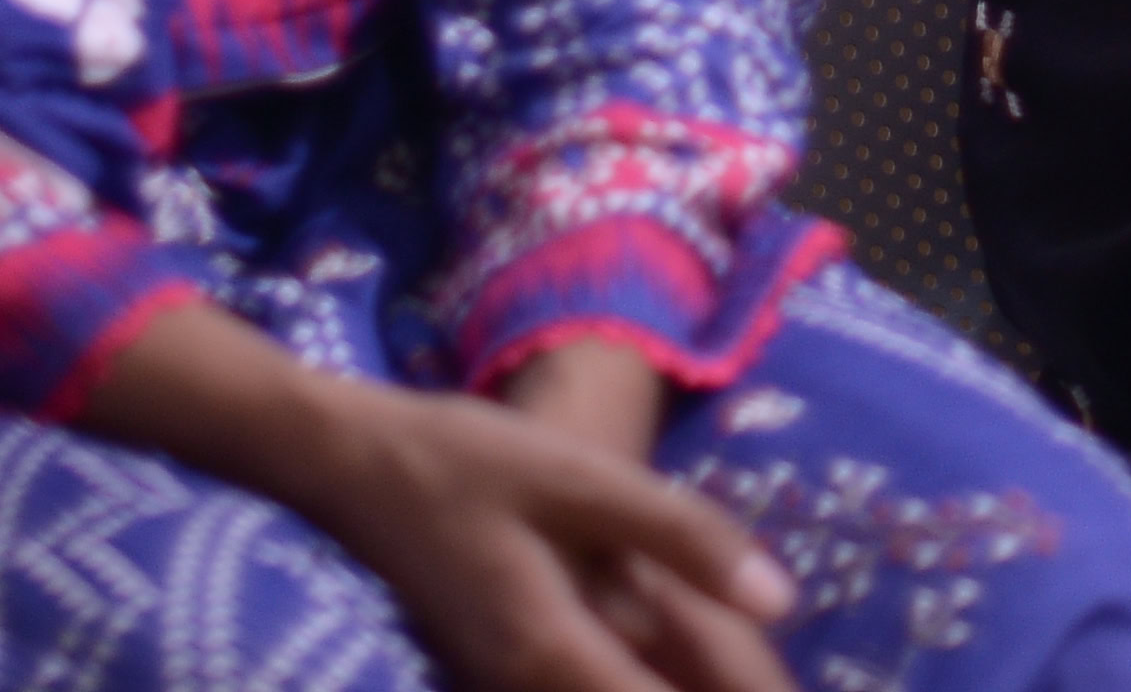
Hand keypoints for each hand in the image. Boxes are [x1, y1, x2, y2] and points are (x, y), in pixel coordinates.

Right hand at [93, 300, 796, 691]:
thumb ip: (685, 537)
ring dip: (677, 672)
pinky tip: (666, 641)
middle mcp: (528, 690)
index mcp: (556, 657)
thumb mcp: (585, 480)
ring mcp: (507, 685)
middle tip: (767, 666)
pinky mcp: (500, 668)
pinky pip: (585, 681)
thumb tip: (782, 599)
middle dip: (717, 681)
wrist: (345, 465)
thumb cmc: (464, 461)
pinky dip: (632, 668)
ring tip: (742, 659)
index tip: (785, 686)